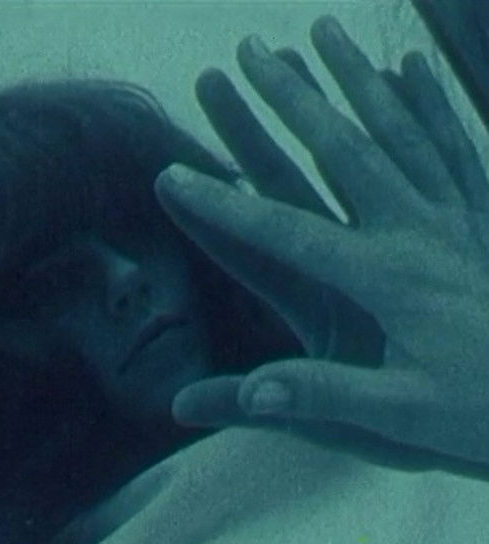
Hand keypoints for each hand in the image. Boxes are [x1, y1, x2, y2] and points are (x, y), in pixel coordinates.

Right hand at [155, 15, 488, 466]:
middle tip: (249, 52)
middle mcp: (416, 235)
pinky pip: (454, 147)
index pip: (287, 233)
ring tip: (322, 31)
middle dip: (291, 99)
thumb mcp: (396, 417)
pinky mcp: (479, 219)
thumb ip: (323, 395)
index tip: (174, 175)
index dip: (224, 206)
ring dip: (356, 80)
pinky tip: (412, 68)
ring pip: (400, 132)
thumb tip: (250, 392)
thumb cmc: (475, 412)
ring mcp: (454, 220)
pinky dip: (431, 104)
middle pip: (345, 151)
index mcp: (384, 281)